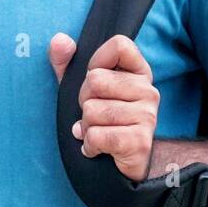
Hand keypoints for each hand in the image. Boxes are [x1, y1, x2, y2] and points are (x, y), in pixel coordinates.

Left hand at [48, 32, 159, 182]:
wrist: (118, 166)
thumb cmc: (101, 120)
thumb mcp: (80, 88)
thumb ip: (66, 63)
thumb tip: (59, 40)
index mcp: (139, 72)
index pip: (119, 45)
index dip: (97, 61)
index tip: (95, 79)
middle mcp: (148, 90)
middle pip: (95, 80)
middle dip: (84, 101)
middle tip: (95, 114)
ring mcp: (147, 116)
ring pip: (92, 111)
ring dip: (85, 127)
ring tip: (97, 132)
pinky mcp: (140, 142)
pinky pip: (96, 136)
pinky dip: (89, 145)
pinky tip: (97, 149)